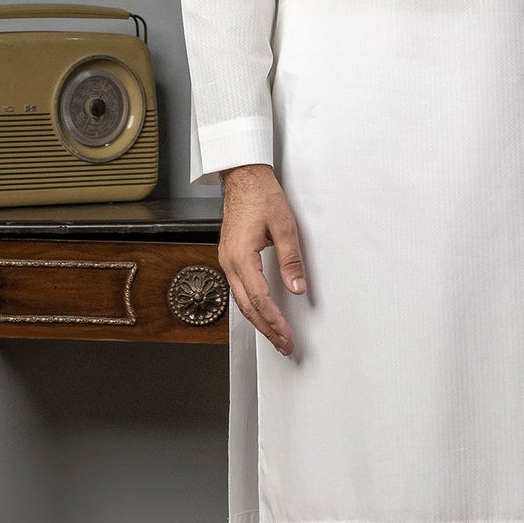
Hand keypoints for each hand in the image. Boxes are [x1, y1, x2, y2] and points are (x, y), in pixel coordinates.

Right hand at [218, 163, 306, 352]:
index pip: (259, 298)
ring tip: (275, 336)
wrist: (243, 177)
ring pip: (241, 301)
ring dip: (258, 320)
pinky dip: (251, 306)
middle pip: (247, 307)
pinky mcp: (229, 258)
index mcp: (241, 256)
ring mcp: (226, 260)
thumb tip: (297, 288)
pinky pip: (238, 289)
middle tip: (284, 345)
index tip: (287, 335)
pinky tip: (261, 313)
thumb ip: (291, 260)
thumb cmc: (261, 196)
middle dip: (266, 329)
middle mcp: (229, 262)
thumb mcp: (285, 226)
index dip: (274, 320)